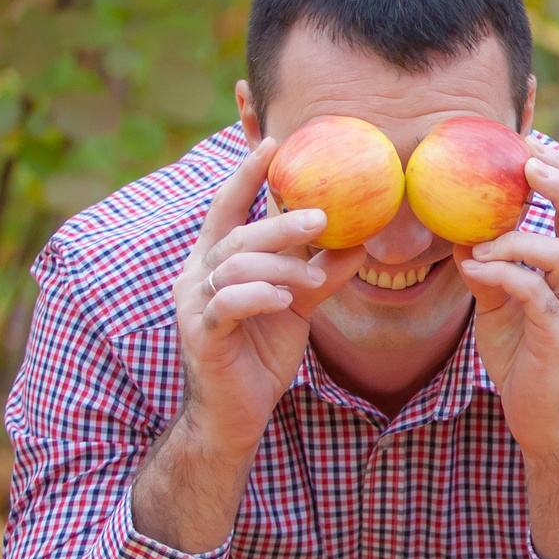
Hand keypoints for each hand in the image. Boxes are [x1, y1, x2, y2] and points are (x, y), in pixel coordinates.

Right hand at [172, 143, 367, 455]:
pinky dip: (258, 297)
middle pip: (237, 235)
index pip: (228, 206)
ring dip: (279, 267)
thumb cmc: (260, 354)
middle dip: (280, 224)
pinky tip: (283, 299)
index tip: (274, 143)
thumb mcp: (297, 305)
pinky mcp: (202, 335)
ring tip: (309, 279)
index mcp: (216, 260)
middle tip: (323, 217)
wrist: (234, 415)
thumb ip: (320, 272)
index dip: (247, 174)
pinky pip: (228, 305)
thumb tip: (362, 242)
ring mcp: (196, 305)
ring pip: (234, 266)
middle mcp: (198, 275)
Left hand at [459, 145, 558, 459]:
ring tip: (479, 240)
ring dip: (516, 238)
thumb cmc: (524, 359)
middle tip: (526, 159)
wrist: (545, 422)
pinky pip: (534, 293)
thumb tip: (458, 231)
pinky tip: (472, 268)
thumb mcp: (499, 305)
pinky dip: (501, 274)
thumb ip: (489, 268)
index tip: (528, 140)